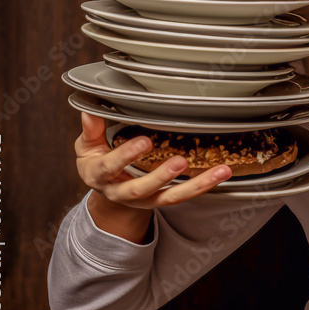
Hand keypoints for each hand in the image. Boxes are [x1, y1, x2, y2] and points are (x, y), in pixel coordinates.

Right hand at [75, 112, 231, 208]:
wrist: (107, 190)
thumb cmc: (98, 162)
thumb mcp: (87, 147)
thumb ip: (91, 130)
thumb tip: (89, 109)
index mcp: (100, 175)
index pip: (111, 166)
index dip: (126, 155)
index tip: (144, 142)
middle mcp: (122, 192)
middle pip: (141, 189)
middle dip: (160, 177)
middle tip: (179, 162)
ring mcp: (145, 199)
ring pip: (171, 197)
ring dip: (197, 185)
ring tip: (220, 171)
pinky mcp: (162, 200)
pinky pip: (184, 196)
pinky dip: (204, 186)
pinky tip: (221, 174)